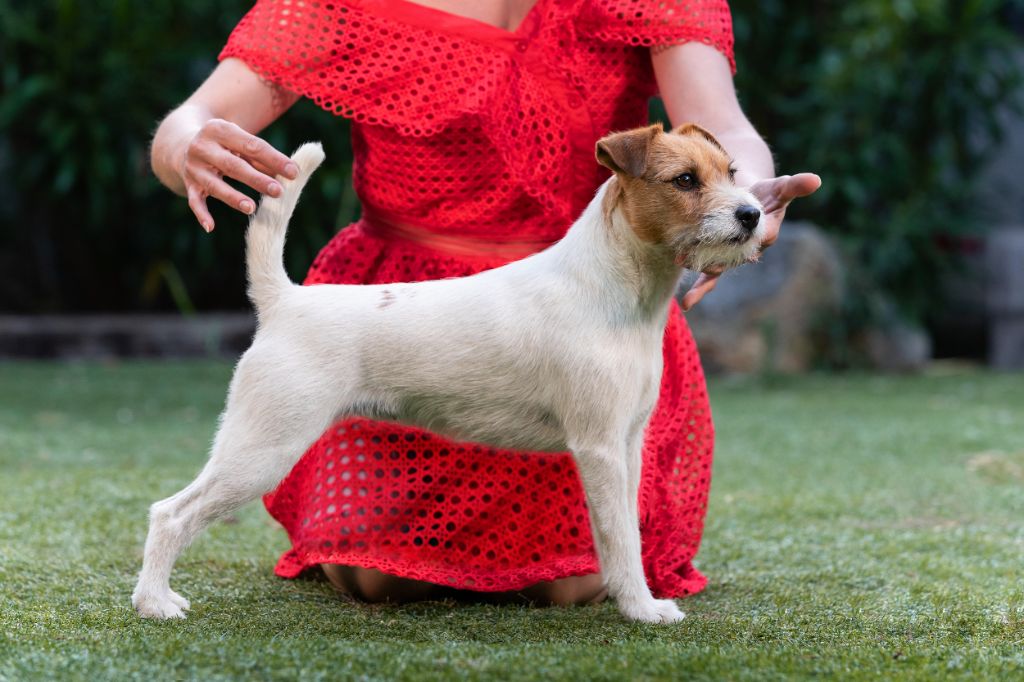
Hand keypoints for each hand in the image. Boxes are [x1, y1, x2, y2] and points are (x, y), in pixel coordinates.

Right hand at [179, 119, 297, 231]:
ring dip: (233, 197)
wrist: (181, 144)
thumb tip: (290, 173)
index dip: (274, 159)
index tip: (294, 173)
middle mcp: (203, 147)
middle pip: (233, 166)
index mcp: (220, 129)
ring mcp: (194, 167)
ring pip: (215, 185)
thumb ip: (262, 158)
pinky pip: (195, 201)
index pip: (251, 145)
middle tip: (278, 192)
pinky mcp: (189, 184)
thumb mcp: (240, 143)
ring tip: (252, 208)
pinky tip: (211, 227)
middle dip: (257, 179)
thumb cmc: (225, 145)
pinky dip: (201, 214)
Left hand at [680, 172, 821, 310]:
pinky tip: (687, 304)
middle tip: (707, 259)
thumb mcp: (780, 188)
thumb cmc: (766, 195)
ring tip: (682, 263)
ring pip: (719, 268)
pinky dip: (699, 290)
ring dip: (702, 270)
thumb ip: (794, 186)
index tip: (744, 239)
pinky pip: (709, 278)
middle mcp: (750, 250)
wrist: (747, 204)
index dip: (754, 238)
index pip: (762, 237)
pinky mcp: (718, 260)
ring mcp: (732, 258)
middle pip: (736, 256)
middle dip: (722, 258)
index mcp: (766, 233)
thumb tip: (816, 180)